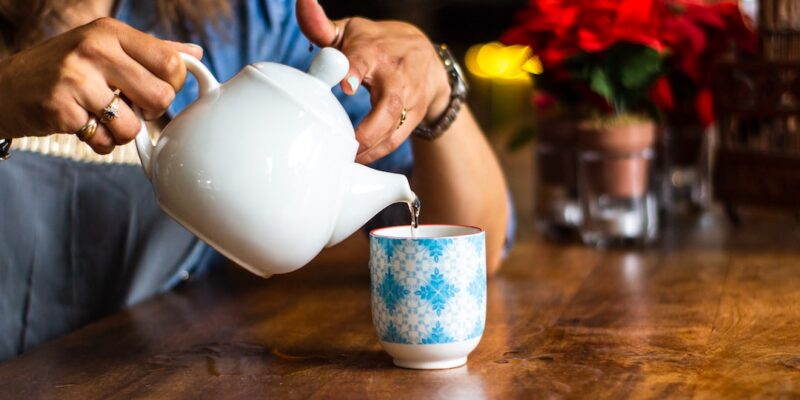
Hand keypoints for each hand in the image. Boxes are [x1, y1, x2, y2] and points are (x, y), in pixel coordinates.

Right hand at [0, 18, 201, 154]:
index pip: (172, 64)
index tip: (156, 89)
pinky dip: (100, 142)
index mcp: (111, 32)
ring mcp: (75, 80)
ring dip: (123, 132)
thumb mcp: (106, 47)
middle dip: (150, 112)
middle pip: (160, 97)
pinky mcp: (61, 110)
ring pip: (133, 126)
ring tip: (103, 117)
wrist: (6, 87)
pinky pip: (105, 142)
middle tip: (131, 106)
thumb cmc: (66, 68)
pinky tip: (84, 125)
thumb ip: (152, 51)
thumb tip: (195, 54)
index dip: (172, 85)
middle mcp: (94, 50)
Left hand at [296, 0, 450, 163]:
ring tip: (346, 160)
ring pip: (395, 127)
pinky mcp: (416, 116)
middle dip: (369, 128)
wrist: (427, 59)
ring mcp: (410, 98)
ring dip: (371, 148)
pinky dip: (378, 153)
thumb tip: (302, 3)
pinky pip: (398, 139)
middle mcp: (395, 75)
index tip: (346, 85)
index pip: (365, 58)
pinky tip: (358, 161)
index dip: (355, 70)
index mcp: (374, 51)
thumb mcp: (351, 32)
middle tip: (347, 144)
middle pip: (388, 104)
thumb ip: (321, 25)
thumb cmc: (378, 45)